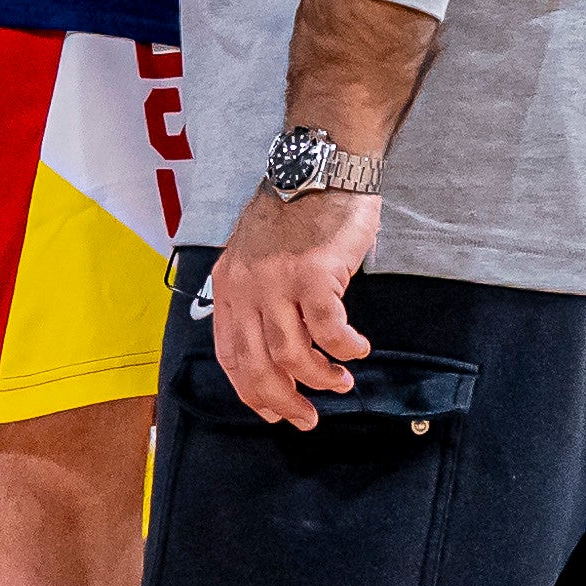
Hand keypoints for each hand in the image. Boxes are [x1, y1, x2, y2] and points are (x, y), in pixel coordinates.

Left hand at [209, 186, 379, 425]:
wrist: (321, 167)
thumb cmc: (297, 212)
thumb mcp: (257, 255)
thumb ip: (256, 297)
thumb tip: (272, 351)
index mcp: (228, 285)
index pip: (230, 356)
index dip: (251, 393)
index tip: (273, 412)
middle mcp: (246, 286)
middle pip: (257, 365)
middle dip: (282, 400)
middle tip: (306, 417)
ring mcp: (277, 281)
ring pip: (292, 354)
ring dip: (319, 378)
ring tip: (340, 382)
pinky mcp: (313, 274)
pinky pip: (329, 330)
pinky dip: (344, 348)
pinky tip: (356, 350)